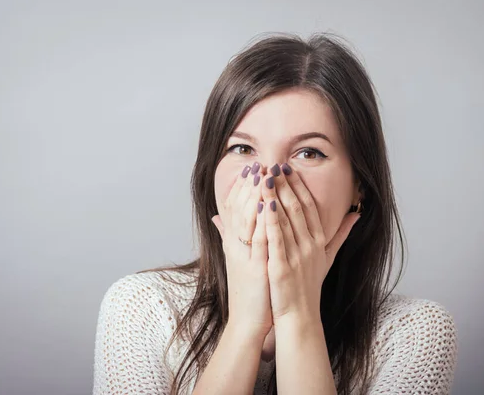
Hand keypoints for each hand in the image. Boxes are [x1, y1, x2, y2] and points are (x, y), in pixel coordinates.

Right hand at [212, 162, 272, 338]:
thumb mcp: (235, 258)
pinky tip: (268, 204)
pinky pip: (259, 239)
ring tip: (263, 175)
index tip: (251, 167)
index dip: (242, 187)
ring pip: (248, 220)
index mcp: (234, 242)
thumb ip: (226, 235)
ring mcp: (245, 255)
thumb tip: (216, 217)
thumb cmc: (248, 288)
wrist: (248, 320)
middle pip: (240, 209)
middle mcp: (236, 245)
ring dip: (255, 196)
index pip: (235, 208)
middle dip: (249, 185)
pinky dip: (262, 221)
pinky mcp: (256, 267)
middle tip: (258, 163)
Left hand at [261, 163, 360, 323]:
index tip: (289, 168)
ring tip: (264, 176)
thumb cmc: (310, 285)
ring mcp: (297, 255)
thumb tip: (356, 214)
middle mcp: (310, 245)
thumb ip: (341, 234)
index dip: (299, 186)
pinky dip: (269, 220)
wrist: (300, 315)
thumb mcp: (328, 257)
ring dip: (275, 195)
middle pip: (297, 208)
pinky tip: (262, 204)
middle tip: (274, 164)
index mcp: (319, 240)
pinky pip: (275, 238)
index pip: (309, 207)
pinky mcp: (282, 266)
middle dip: (285, 185)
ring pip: (286, 219)